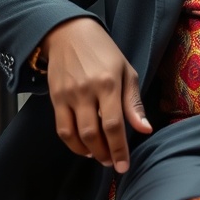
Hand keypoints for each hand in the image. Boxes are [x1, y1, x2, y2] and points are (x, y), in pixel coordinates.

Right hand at [41, 17, 151, 172]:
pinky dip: (72, 143)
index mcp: (109, 83)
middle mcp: (87, 90)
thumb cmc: (103, 52)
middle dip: (104, 154)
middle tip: (112, 162)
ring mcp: (68, 94)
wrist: (69, 33)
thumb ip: (134, 102)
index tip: (123, 166)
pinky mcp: (55, 97)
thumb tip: (145, 129)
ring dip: (88, 152)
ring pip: (76, 135)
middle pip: (93, 133)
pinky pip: (62, 129)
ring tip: (99, 156)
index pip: (114, 124)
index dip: (119, 149)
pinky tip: (83, 146)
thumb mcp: (126, 70)